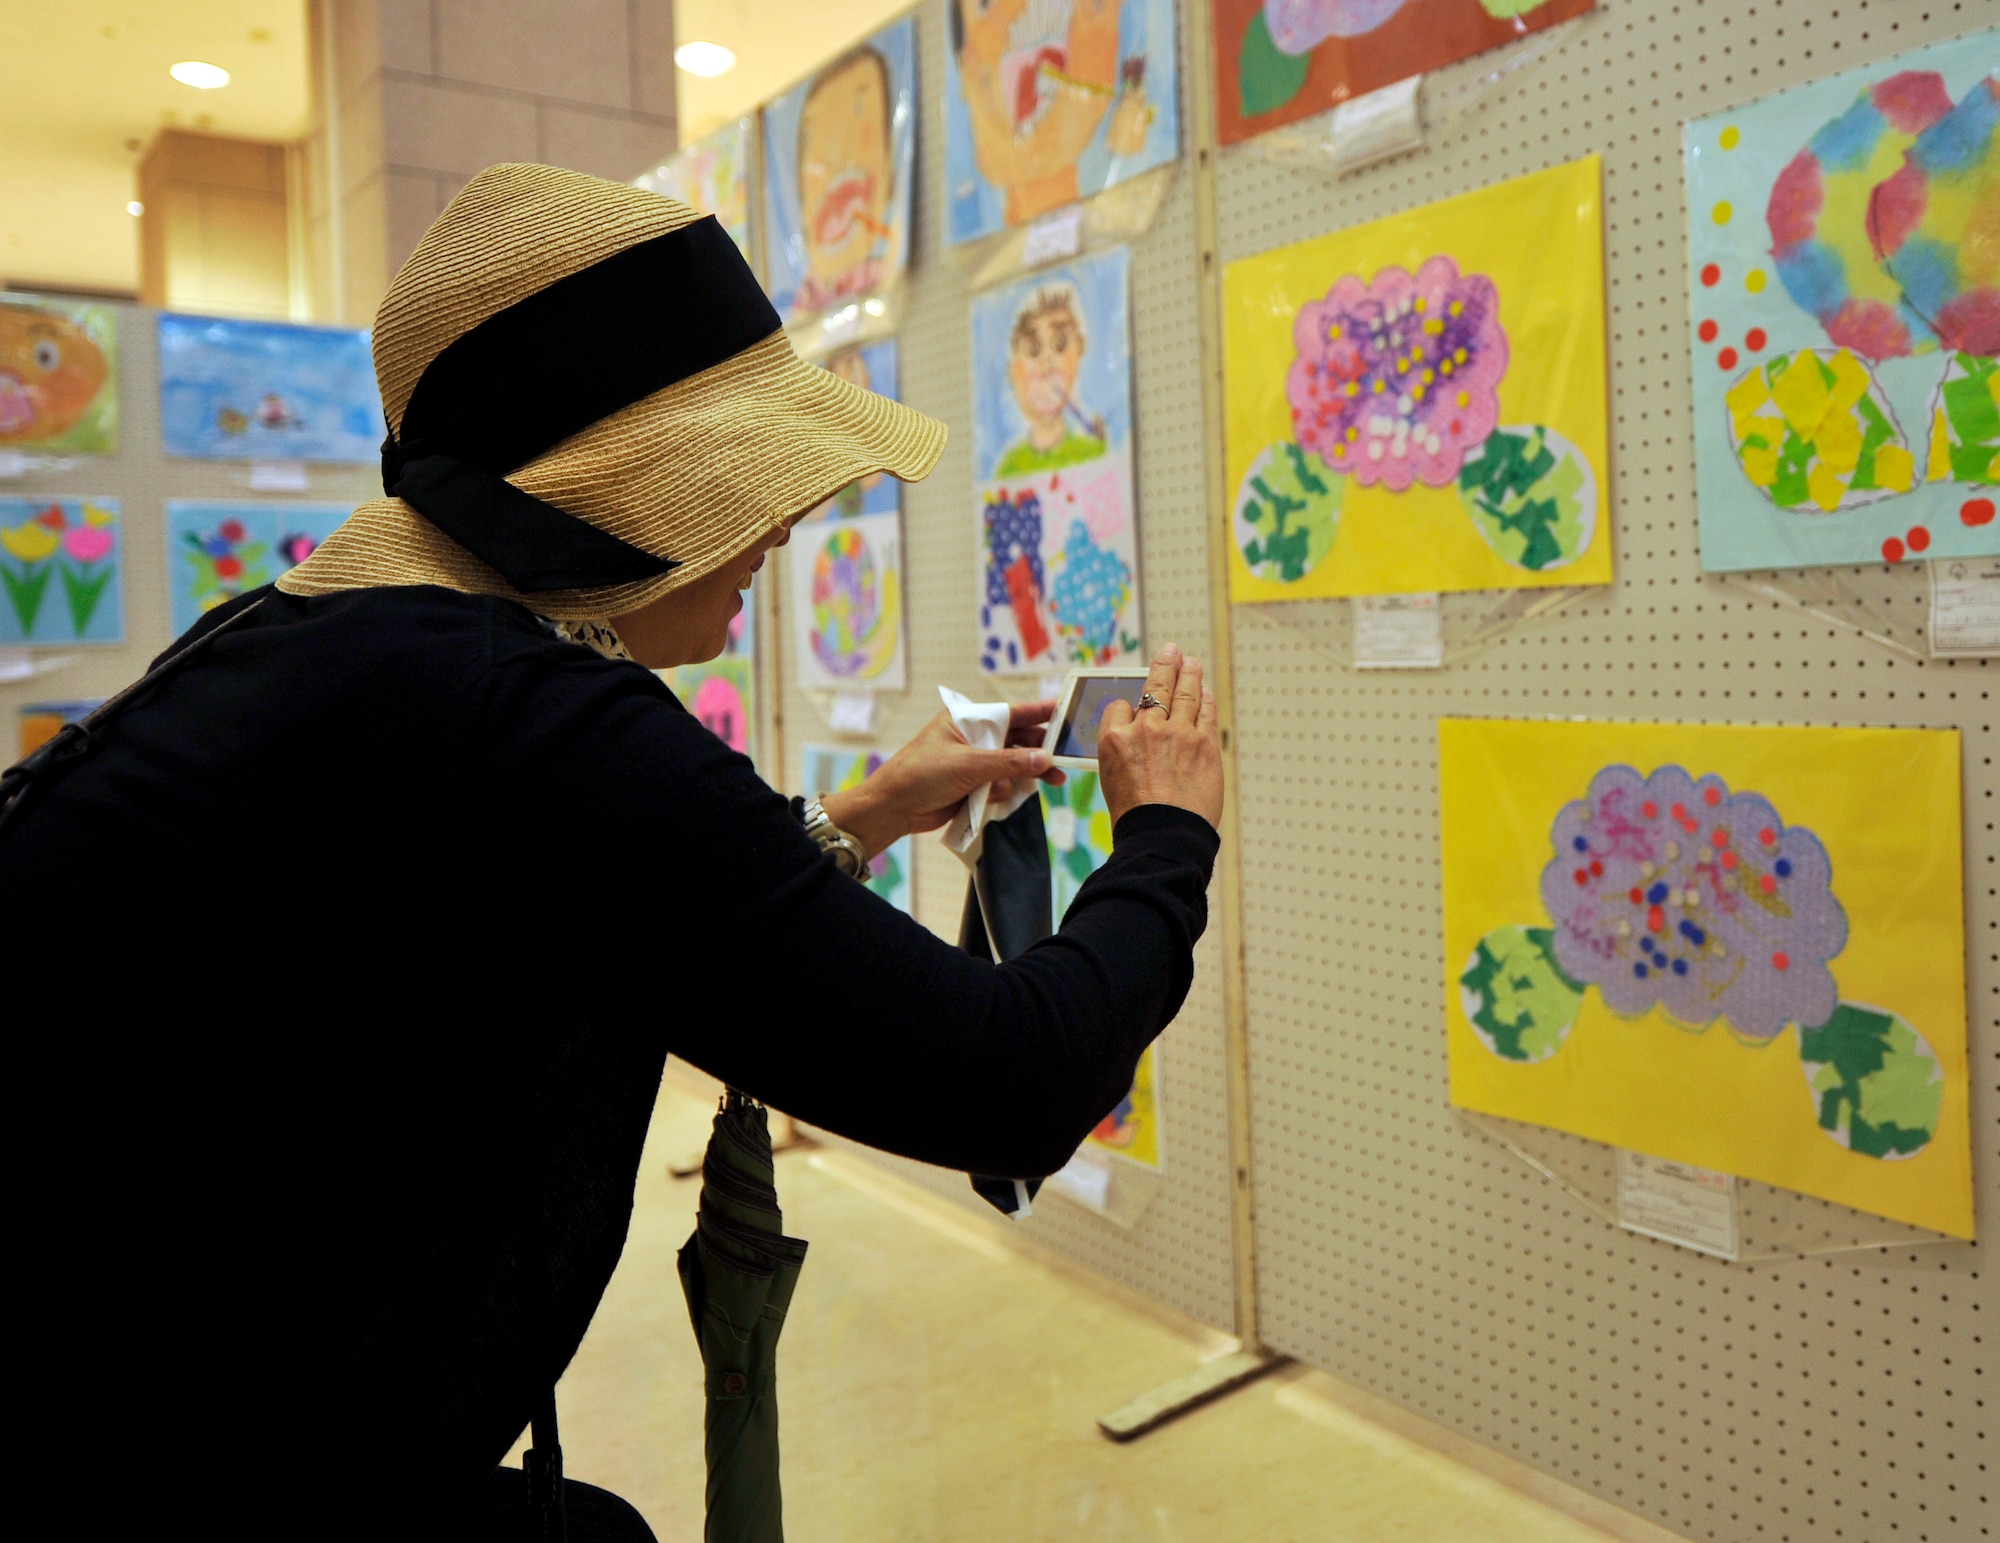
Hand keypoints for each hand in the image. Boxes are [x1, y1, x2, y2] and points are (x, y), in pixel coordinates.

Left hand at [820, 700, 1064, 858]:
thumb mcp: (968, 764)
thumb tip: (1045, 758)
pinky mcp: (974, 785)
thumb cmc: (920, 774)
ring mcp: (975, 762)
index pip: (1012, 712)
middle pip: (1018, 739)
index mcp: (968, 720)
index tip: (1068, 712)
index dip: (1041, 712)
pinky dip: (1008, 791)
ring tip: (1053, 781)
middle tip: (1066, 759)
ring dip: (1027, 774)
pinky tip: (1004, 797)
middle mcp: (974, 738)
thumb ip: (1008, 762)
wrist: (894, 808)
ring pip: (1014, 765)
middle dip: (1041, 750)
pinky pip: (1003, 785)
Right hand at [1096, 644, 1223, 830]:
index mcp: (1114, 739)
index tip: (1133, 710)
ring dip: (1189, 673)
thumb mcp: (1112, 780)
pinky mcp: (1204, 743)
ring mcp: (1177, 733)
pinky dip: (1205, 699)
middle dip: (1165, 665)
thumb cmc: (1136, 817)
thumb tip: (1137, 738)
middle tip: (1171, 651)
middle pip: (1156, 686)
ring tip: (1191, 662)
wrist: (1163, 835)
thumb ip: (1124, 752)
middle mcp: (1145, 729)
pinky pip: (1205, 712)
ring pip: (1185, 692)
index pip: (1118, 707)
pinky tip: (1205, 692)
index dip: (1126, 709)